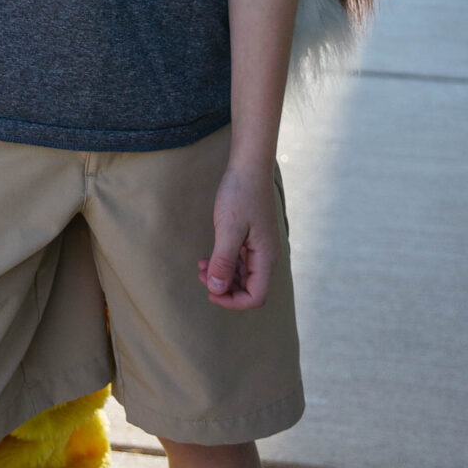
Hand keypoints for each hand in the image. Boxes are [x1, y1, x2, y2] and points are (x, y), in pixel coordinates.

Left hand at [199, 163, 279, 309]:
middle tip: (201, 276)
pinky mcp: (253, 238)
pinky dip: (225, 263)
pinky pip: (241, 261)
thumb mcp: (228, 229)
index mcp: (266, 257)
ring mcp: (260, 247)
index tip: (210, 292)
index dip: (233, 301)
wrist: (249, 166)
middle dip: (225, 288)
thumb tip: (217, 289)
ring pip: (244, 275)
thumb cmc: (240, 194)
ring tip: (201, 267)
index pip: (255, 296)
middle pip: (249, 288)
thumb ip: (223, 261)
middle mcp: (267, 256)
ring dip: (223, 276)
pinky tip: (209, 258)